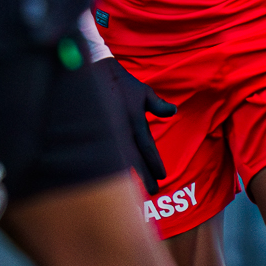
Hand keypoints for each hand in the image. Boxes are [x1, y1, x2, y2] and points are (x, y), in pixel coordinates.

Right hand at [94, 57, 175, 193]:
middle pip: (134, 160)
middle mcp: (122, 130)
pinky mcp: (93, 133)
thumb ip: (158, 106)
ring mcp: (106, 133)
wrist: (92, 71)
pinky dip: (106, 168)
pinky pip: (100, 155)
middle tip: (154, 192)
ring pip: (118, 161)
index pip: (147, 148)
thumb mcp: (143, 92)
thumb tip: (173, 113)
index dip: (155, 165)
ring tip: (132, 193)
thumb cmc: (121, 83)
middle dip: (144, 177)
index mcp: (135, 121)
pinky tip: (107, 180)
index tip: (163, 178)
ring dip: (126, 177)